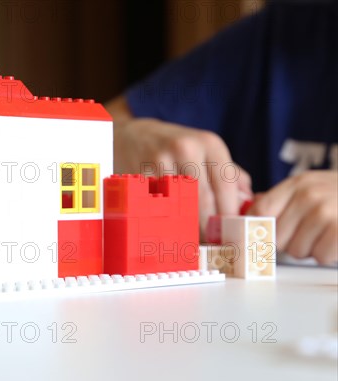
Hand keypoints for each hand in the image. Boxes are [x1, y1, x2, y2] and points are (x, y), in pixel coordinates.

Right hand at [106, 96, 251, 229]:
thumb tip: (246, 208)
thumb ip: (231, 178)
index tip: (232, 234)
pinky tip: (169, 228)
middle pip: (203, 201)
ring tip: (192, 240)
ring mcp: (159, 162)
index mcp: (209, 144)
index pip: (226, 186)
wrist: (134, 136)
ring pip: (178, 208)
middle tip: (213, 244)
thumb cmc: (177, 149)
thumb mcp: (208, 152)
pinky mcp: (138, 176)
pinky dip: (165, 223)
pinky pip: (157, 209)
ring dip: (187, 229)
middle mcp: (185, 149)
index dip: (229, 214)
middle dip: (209, 227)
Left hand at [248, 170, 337, 265]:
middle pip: (276, 237)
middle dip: (289, 242)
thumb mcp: (310, 187)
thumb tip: (245, 216)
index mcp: (297, 184)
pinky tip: (335, 241)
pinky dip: (327, 255)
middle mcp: (310, 195)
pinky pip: (320, 257)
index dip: (255, 229)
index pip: (260, 211)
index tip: (257, 238)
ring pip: (297, 251)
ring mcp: (327, 212)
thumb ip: (279, 200)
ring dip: (310, 249)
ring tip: (324, 235)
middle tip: (307, 234)